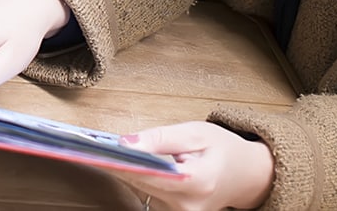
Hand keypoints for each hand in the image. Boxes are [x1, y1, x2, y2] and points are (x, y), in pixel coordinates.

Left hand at [112, 121, 274, 210]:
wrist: (246, 175)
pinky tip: (129, 165)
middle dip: (118, 163)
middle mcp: (188, 206)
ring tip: (109, 152)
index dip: (123, 163)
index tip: (99, 153)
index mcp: (198, 181)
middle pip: (142, 183)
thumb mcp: (196, 132)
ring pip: (142, 189)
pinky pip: (148, 195)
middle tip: (91, 147)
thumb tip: (126, 142)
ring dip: (128, 170)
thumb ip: (161, 138)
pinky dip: (139, 178)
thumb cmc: (223, 150)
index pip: (151, 174)